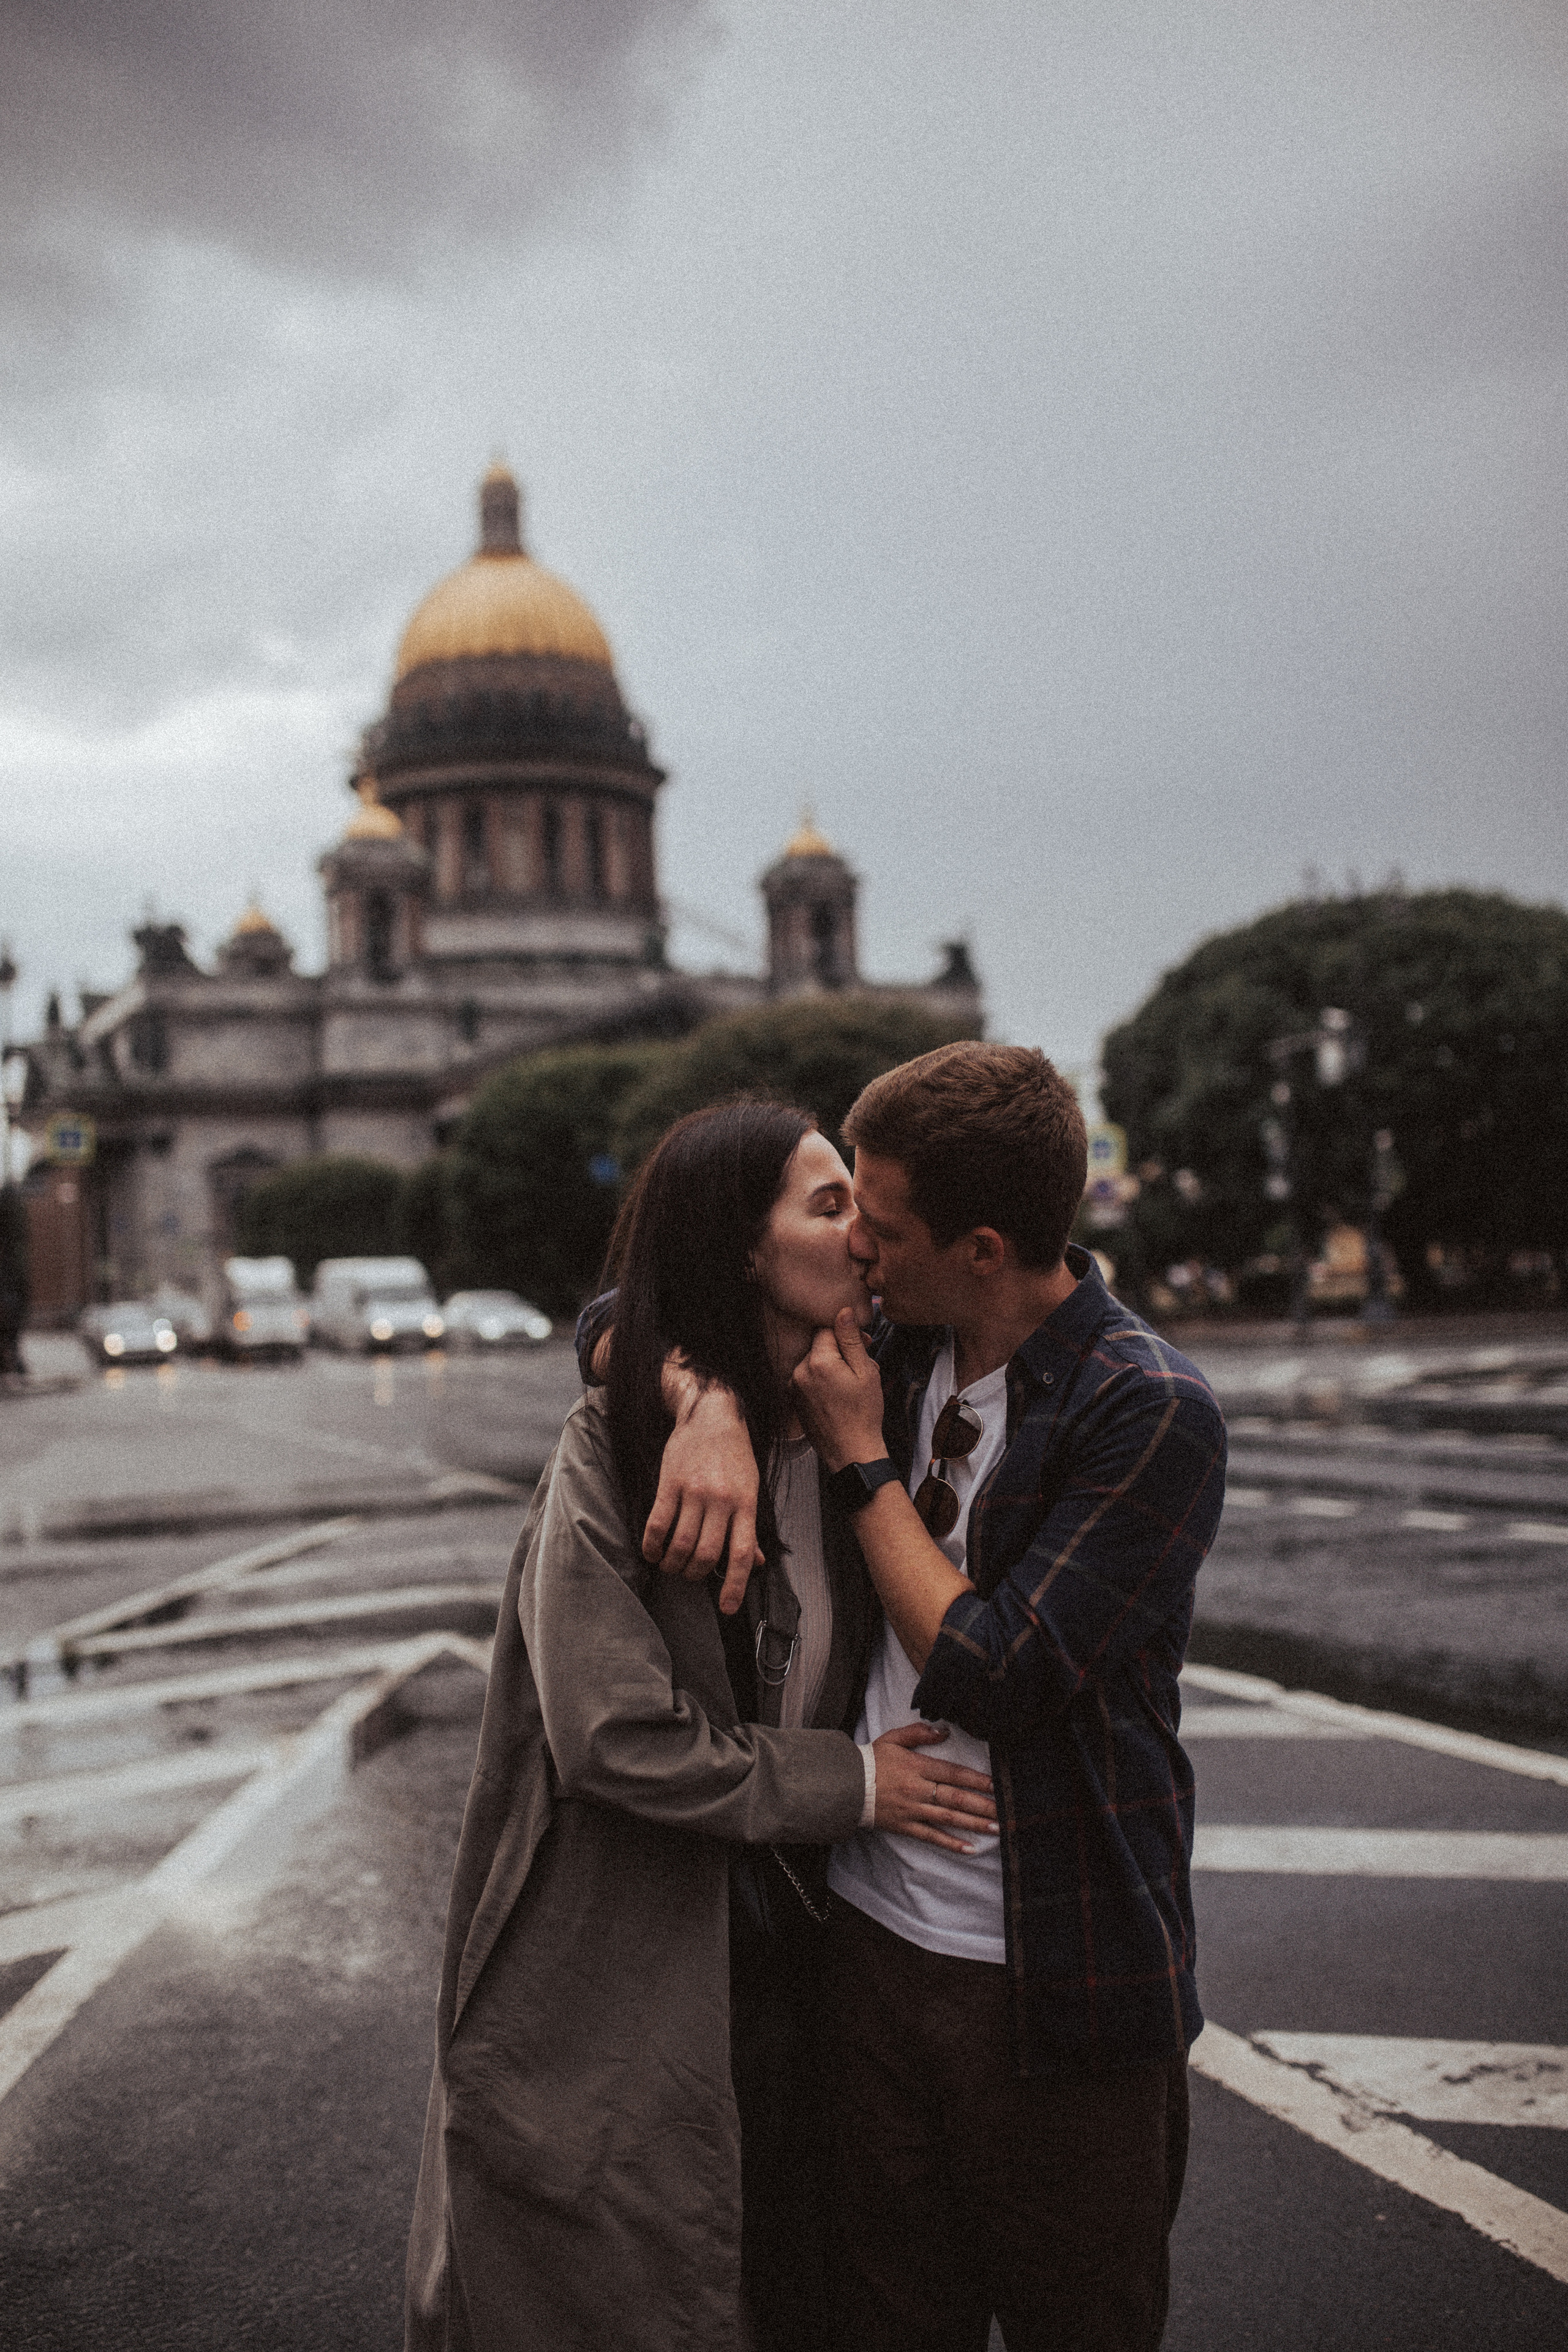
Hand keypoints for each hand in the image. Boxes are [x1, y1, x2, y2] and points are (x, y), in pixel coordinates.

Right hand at [643, 1371, 761, 1615]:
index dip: (734, 1585)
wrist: (711, 1413)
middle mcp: (721, 1500)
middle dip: (695, 1575)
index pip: (742, 1554)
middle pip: (706, 1554)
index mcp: (746, 1504)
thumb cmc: (734, 1456)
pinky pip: (658, 1524)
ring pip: (681, 1544)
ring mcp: (694, 1492)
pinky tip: (652, 1553)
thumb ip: (750, 1527)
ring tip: (671, 1567)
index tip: (727, 1609)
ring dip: (673, 1564)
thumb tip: (757, 1563)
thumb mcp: (750, 1489)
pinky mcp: (670, 1483)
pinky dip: (653, 1546)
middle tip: (689, 1576)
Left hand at [792, 1307, 886, 1472]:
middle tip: (862, 1365)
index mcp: (817, 1362)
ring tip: (851, 1384)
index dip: (846, 1334)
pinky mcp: (793, 1399)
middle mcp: (799, 1371)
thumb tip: (843, 1311)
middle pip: (819, 1346)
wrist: (851, 1452)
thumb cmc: (864, 1413)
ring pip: (814, 1361)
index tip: (864, 1343)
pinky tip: (838, 1395)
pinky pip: (807, 1378)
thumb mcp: (865, 1372)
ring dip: (831, 1365)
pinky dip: (822, 1380)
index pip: (826, 1329)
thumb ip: (851, 1339)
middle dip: (839, 1350)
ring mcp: (793, 1386)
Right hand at [870, 1721, 996, 1853]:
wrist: (846, 1785)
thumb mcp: (892, 1739)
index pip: (953, 1774)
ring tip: (996, 1828)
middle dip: (983, 1805)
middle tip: (1005, 1812)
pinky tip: (969, 1848)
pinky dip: (951, 1843)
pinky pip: (932, 1837)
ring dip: (974, 1823)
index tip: (997, 1785)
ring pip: (948, 1818)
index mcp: (918, 1767)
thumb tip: (943, 1731)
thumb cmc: (872, 1760)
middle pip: (956, 1798)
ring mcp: (913, 1810)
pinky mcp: (906, 1827)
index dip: (976, 1779)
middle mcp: (918, 1790)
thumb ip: (918, 1733)